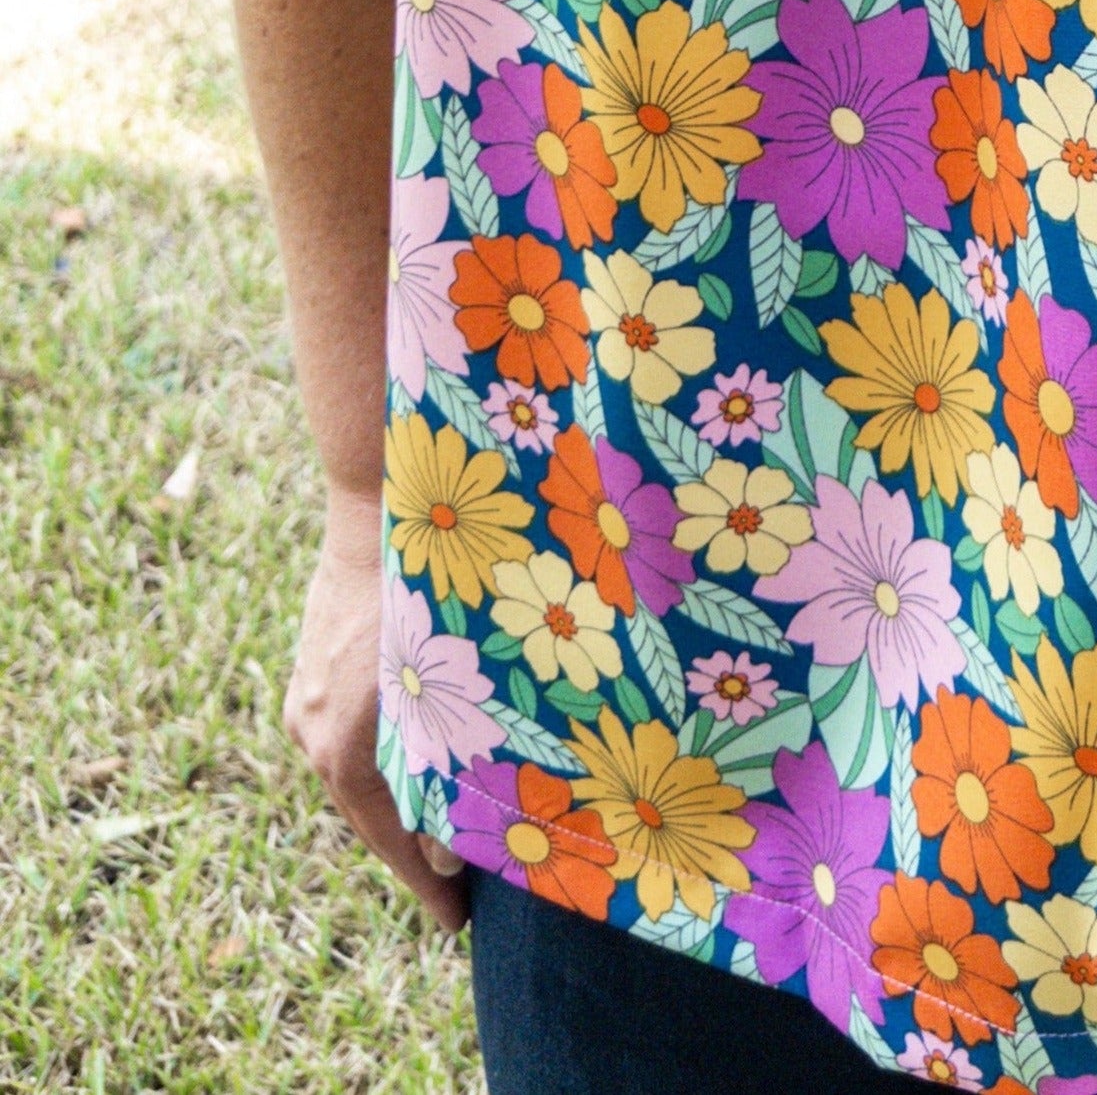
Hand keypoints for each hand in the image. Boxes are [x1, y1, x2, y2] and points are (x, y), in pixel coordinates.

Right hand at [284, 490, 468, 934]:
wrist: (378, 502)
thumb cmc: (432, 587)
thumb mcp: (453, 679)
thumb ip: (452, 758)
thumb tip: (451, 842)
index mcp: (347, 748)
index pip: (390, 841)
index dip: (426, 884)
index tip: (455, 923)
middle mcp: (315, 735)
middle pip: (372, 813)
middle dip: (416, 847)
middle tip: (461, 883)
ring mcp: (306, 703)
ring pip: (361, 775)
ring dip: (401, 800)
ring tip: (446, 826)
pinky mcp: (309, 676)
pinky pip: (347, 737)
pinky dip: (384, 759)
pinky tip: (417, 760)